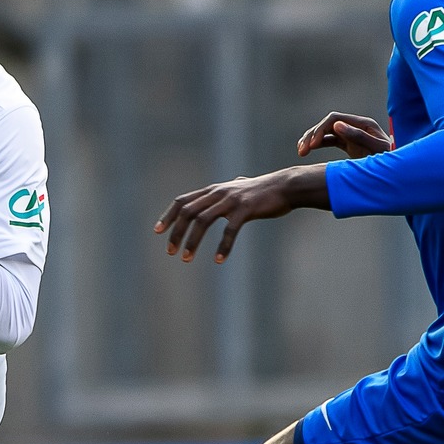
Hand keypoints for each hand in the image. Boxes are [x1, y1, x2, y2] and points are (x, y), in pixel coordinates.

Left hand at [154, 165, 327, 263]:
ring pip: (203, 221)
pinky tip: (218, 260)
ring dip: (192, 241)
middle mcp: (218, 192)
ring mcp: (231, 200)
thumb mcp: (241, 188)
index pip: (182, 201)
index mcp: (214, 190)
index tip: (158, 231)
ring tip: (186, 259)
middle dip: (176, 233)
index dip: (168, 216)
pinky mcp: (246, 209)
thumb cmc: (264, 191)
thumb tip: (232, 183)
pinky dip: (223, 246)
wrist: (286, 186)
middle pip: (188, 212)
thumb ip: (231, 189)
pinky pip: (230, 230)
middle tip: (171, 252)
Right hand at [295, 111, 391, 159]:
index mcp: (363, 124)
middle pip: (327, 124)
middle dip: (312, 135)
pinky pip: (329, 141)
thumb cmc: (390, 159)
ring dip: (312, 140)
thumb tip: (337, 125)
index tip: (312, 145)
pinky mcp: (349, 143)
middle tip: (302, 151)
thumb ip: (358, 136)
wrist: (400, 172)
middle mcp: (356, 126)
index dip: (320, 130)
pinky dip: (318, 145)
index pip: (334, 119)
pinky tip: (307, 151)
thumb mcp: (376, 149)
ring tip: (300, 152)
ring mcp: (352, 134)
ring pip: (326, 132)